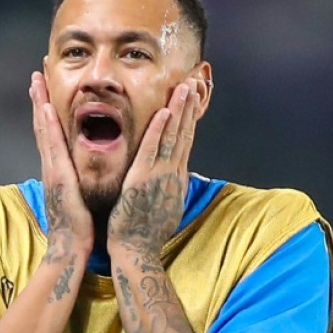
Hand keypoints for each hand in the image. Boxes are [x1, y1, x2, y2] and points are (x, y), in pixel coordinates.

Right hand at [30, 71, 93, 260]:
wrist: (70, 246)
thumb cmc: (79, 225)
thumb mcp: (78, 194)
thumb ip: (77, 178)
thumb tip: (81, 168)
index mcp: (58, 168)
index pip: (51, 131)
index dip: (47, 107)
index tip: (46, 86)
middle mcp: (51, 164)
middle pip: (43, 124)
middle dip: (40, 97)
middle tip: (37, 71)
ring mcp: (52, 169)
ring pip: (44, 130)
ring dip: (40, 104)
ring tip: (37, 79)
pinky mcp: (57, 177)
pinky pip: (53, 147)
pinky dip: (48, 126)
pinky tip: (46, 108)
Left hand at [107, 79, 199, 257]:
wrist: (137, 251)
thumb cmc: (145, 232)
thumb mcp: (164, 206)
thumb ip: (169, 187)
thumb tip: (174, 178)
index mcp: (176, 178)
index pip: (186, 141)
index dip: (190, 118)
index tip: (193, 99)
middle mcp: (173, 173)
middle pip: (185, 133)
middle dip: (190, 107)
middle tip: (195, 81)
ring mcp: (160, 175)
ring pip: (173, 137)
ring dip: (179, 110)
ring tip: (185, 86)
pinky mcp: (144, 179)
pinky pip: (152, 149)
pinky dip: (159, 130)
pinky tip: (164, 111)